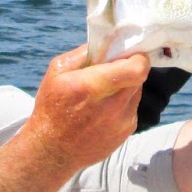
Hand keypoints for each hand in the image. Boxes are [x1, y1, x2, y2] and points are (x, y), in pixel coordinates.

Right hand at [23, 46, 149, 175]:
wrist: (52, 151)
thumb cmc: (52, 106)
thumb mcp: (58, 71)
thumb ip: (85, 52)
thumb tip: (109, 40)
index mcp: (93, 86)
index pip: (137, 68)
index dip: (138, 56)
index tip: (127, 53)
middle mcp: (112, 106)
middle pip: (139, 76)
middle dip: (129, 68)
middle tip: (113, 69)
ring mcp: (122, 122)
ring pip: (137, 91)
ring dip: (126, 86)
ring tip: (103, 92)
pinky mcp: (126, 133)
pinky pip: (132, 108)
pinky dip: (123, 104)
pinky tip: (102, 110)